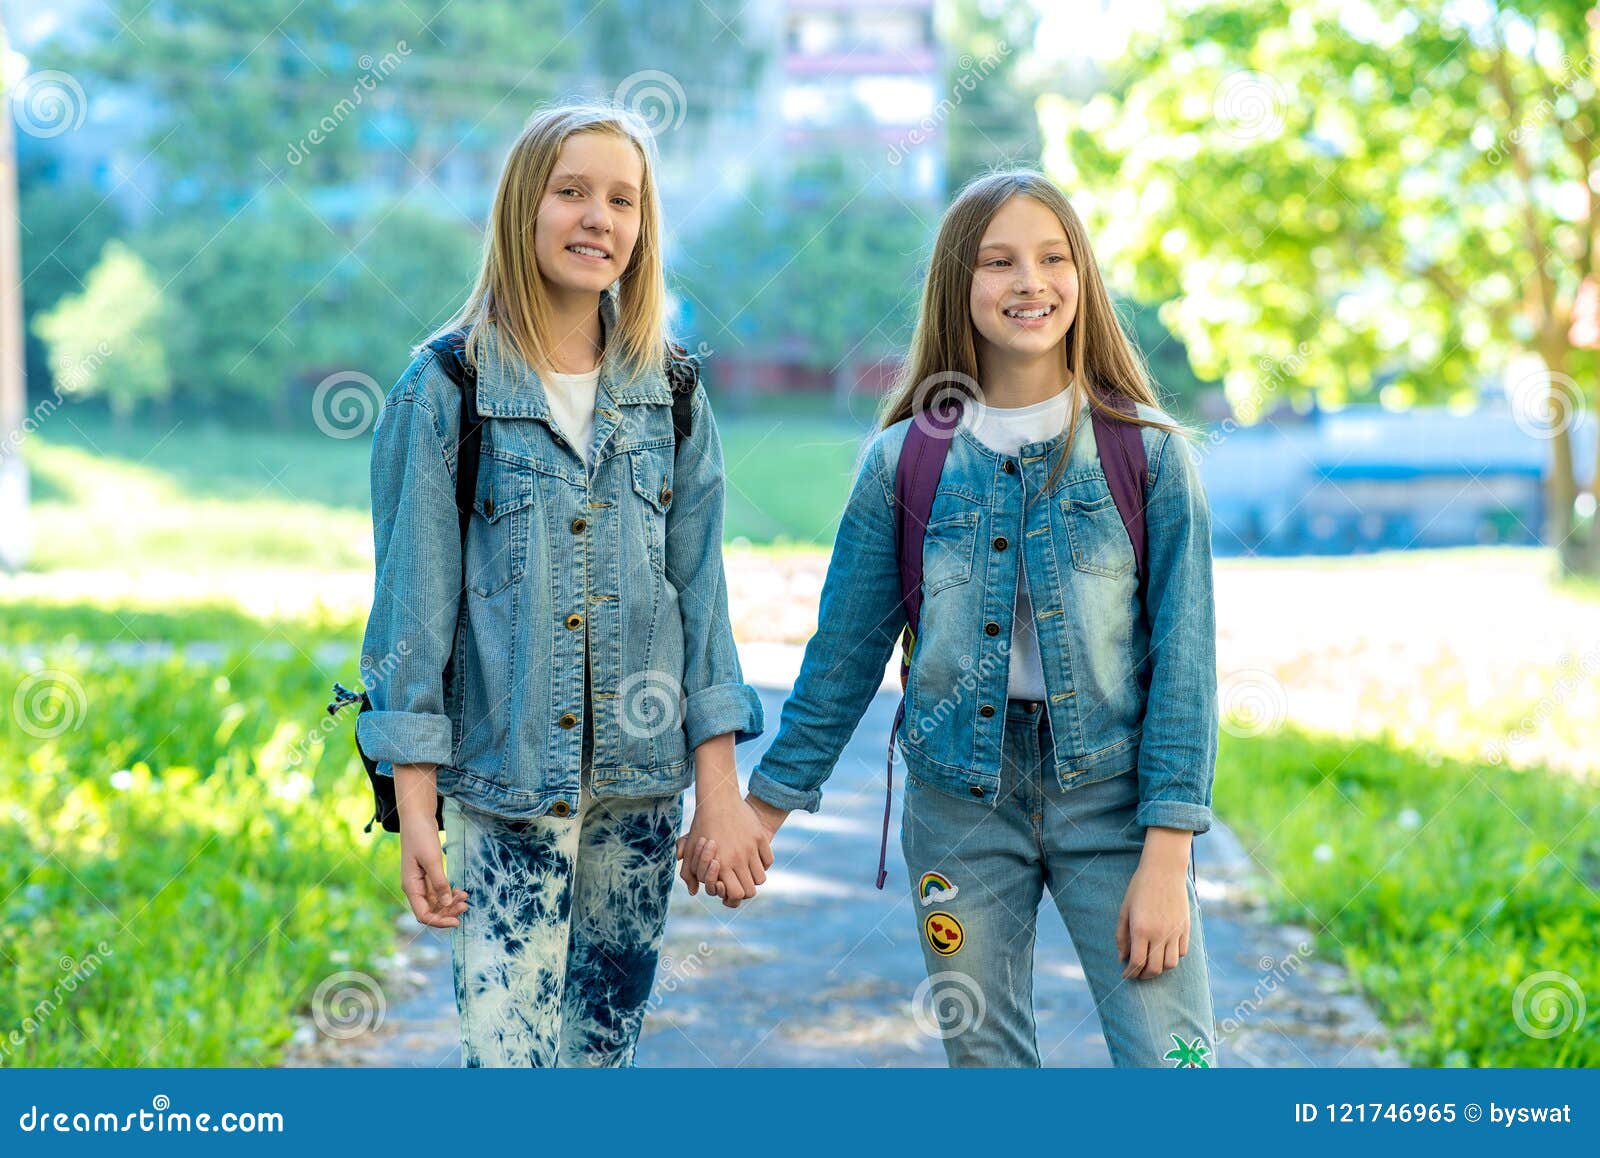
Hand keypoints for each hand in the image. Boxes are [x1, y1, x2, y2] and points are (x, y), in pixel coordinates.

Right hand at [395, 765, 468, 928]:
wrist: (417, 818)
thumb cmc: (421, 836)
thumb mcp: (432, 860)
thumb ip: (439, 882)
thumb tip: (446, 903)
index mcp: (411, 886)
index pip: (423, 915)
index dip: (439, 921)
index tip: (457, 922)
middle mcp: (414, 887)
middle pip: (431, 910)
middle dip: (448, 912)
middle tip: (466, 906)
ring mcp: (420, 881)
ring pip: (436, 901)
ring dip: (450, 902)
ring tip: (466, 897)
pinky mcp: (427, 874)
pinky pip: (438, 890)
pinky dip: (449, 893)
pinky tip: (460, 890)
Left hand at [675, 794, 773, 907]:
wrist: (718, 800)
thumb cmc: (701, 826)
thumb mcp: (689, 849)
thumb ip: (688, 873)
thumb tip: (693, 892)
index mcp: (720, 865)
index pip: (736, 895)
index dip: (733, 896)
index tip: (729, 888)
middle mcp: (737, 859)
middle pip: (750, 890)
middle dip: (745, 889)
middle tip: (739, 882)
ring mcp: (751, 848)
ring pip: (761, 878)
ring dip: (754, 877)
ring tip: (747, 870)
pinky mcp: (760, 838)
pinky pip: (768, 860)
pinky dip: (763, 863)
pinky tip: (754, 858)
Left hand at [1116, 858, 1189, 979]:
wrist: (1164, 870)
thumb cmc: (1140, 887)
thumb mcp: (1125, 910)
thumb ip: (1122, 936)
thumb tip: (1122, 958)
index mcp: (1141, 929)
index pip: (1136, 962)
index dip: (1130, 973)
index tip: (1125, 975)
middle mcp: (1159, 934)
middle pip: (1154, 969)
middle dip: (1143, 975)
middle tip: (1137, 973)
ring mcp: (1175, 932)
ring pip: (1170, 964)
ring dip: (1159, 969)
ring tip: (1151, 964)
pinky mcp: (1186, 928)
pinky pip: (1182, 952)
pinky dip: (1172, 957)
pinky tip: (1164, 952)